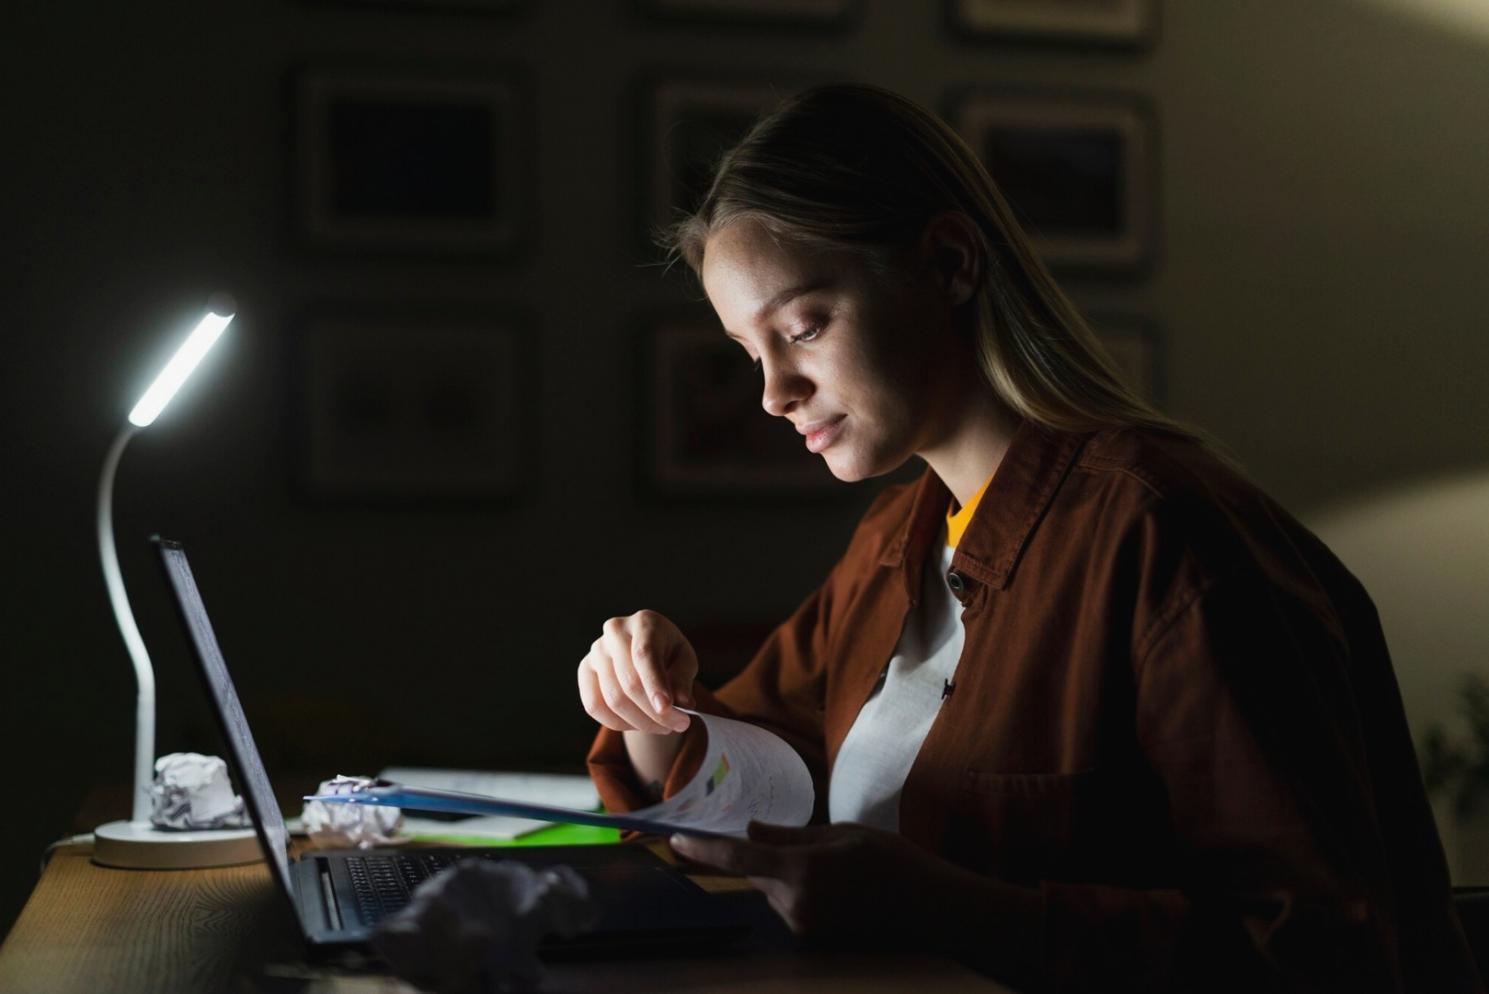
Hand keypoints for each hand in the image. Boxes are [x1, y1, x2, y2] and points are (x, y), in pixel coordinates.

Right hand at [577, 610, 697, 734]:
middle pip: (629, 682)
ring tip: (662, 727)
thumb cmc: (668, 654)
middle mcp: (615, 631)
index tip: (667, 709)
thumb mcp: (685, 660)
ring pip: (613, 699)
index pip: (645, 655)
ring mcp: (596, 650)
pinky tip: (637, 723)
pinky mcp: (585, 670)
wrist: (644, 651)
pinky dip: (618, 723)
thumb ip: (684, 679)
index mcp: (644, 622)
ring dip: (640, 722)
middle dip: (654, 712)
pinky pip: (594, 706)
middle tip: (677, 726)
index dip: (655, 684)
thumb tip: (684, 703)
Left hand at [670, 821, 970, 940]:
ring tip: (840, 872)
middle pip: (759, 875)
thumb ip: (791, 836)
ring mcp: (805, 927)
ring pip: (776, 893)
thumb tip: (752, 831)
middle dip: (774, 858)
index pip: (738, 858)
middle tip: (818, 849)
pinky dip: (803, 895)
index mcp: (801, 871)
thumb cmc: (892, 862)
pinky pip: (792, 909)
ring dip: (790, 878)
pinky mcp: (814, 939)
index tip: (675, 840)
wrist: (930, 908)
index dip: (702, 850)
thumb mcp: (841, 834)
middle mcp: (796, 904)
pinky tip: (841, 891)